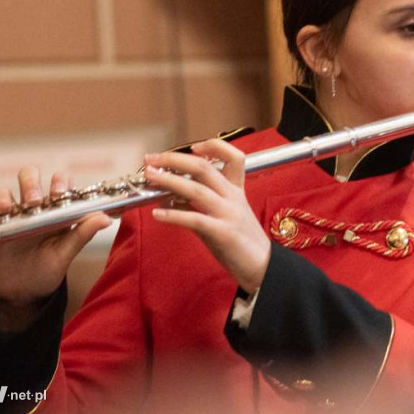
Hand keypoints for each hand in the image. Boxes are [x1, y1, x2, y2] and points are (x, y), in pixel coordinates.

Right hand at [0, 166, 111, 331]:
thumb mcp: (65, 254)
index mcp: (57, 212)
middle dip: (32, 182)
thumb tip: (106, 218)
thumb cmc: (47, 271)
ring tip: (23, 207)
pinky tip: (3, 212)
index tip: (60, 192)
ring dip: (12, 194)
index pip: (60, 185)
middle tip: (35, 200)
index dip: (61, 182)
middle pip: (31, 179)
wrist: (20, 294)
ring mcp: (14, 215)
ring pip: (10, 189)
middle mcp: (35, 208)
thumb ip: (83, 234)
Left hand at [145, 139, 270, 293]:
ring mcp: (229, 214)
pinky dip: (174, 215)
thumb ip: (201, 204)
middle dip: (174, 160)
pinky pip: (195, 219)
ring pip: (196, 189)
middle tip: (151, 159)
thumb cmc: (241, 242)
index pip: (233, 157)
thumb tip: (172, 197)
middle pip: (204, 168)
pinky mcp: (223, 233)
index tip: (192, 148)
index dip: (213, 147)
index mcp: (237, 190)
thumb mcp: (224, 216)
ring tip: (150, 177)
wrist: (263, 267)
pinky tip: (157, 214)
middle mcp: (233, 197)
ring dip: (169, 181)